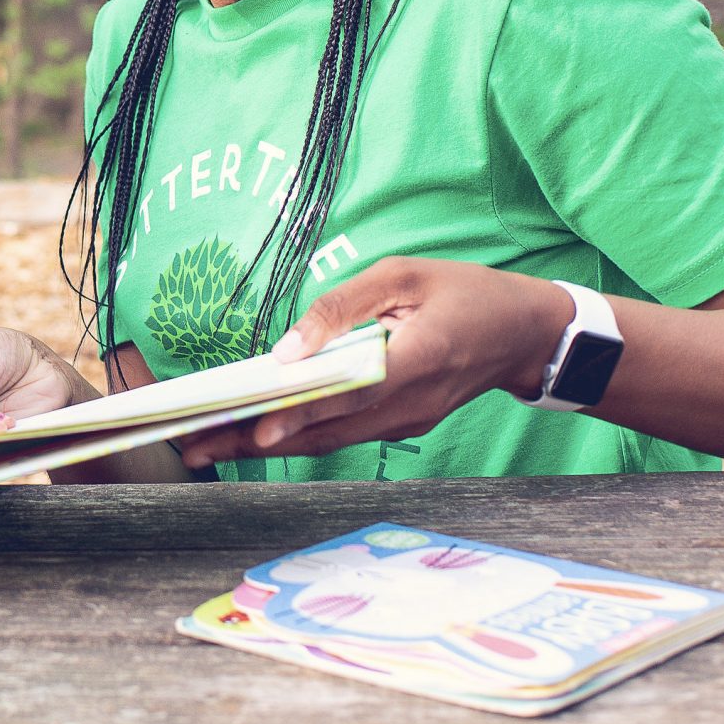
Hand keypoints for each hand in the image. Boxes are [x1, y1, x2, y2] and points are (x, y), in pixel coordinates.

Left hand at [172, 258, 567, 468]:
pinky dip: (301, 433)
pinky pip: (344, 433)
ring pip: (329, 439)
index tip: (255, 430)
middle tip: (195, 448)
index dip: (300, 415)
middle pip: (324, 431)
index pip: (347, 394)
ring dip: (270, 443)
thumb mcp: (404, 275)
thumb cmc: (464, 292)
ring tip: (210, 444)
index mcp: (416, 360)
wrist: (527, 335)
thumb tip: (288, 348)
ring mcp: (407, 421)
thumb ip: (343, 306)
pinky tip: (260, 430)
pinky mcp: (404, 424)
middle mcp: (409, 404)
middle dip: (256, 441)